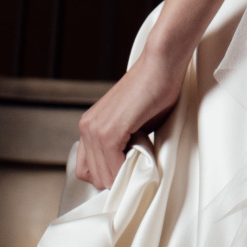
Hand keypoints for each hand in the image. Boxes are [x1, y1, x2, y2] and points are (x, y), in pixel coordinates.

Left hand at [75, 41, 189, 189]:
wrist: (160, 65)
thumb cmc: (153, 91)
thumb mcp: (132, 125)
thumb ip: (123, 146)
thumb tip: (126, 171)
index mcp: (89, 126)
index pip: (88, 170)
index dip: (109, 176)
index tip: (128, 175)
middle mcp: (86, 127)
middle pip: (94, 177)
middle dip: (117, 180)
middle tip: (138, 170)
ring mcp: (95, 129)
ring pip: (103, 176)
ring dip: (123, 178)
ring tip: (142, 162)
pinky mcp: (109, 131)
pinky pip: (113, 166)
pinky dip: (126, 172)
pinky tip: (141, 161)